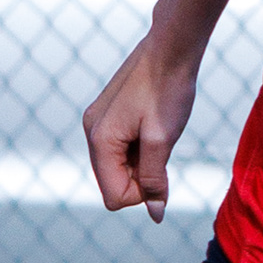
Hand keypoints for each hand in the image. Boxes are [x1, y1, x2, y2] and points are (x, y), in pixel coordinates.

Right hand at [83, 32, 200, 222]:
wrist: (172, 47)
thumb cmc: (168, 90)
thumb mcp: (163, 140)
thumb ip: (154, 180)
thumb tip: (155, 215)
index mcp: (100, 139)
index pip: (114, 197)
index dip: (142, 193)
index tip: (160, 167)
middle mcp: (91, 132)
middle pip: (113, 183)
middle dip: (140, 176)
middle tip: (162, 148)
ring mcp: (96, 122)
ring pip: (117, 167)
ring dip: (141, 161)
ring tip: (158, 133)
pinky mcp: (106, 115)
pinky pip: (119, 149)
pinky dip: (139, 148)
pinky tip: (152, 126)